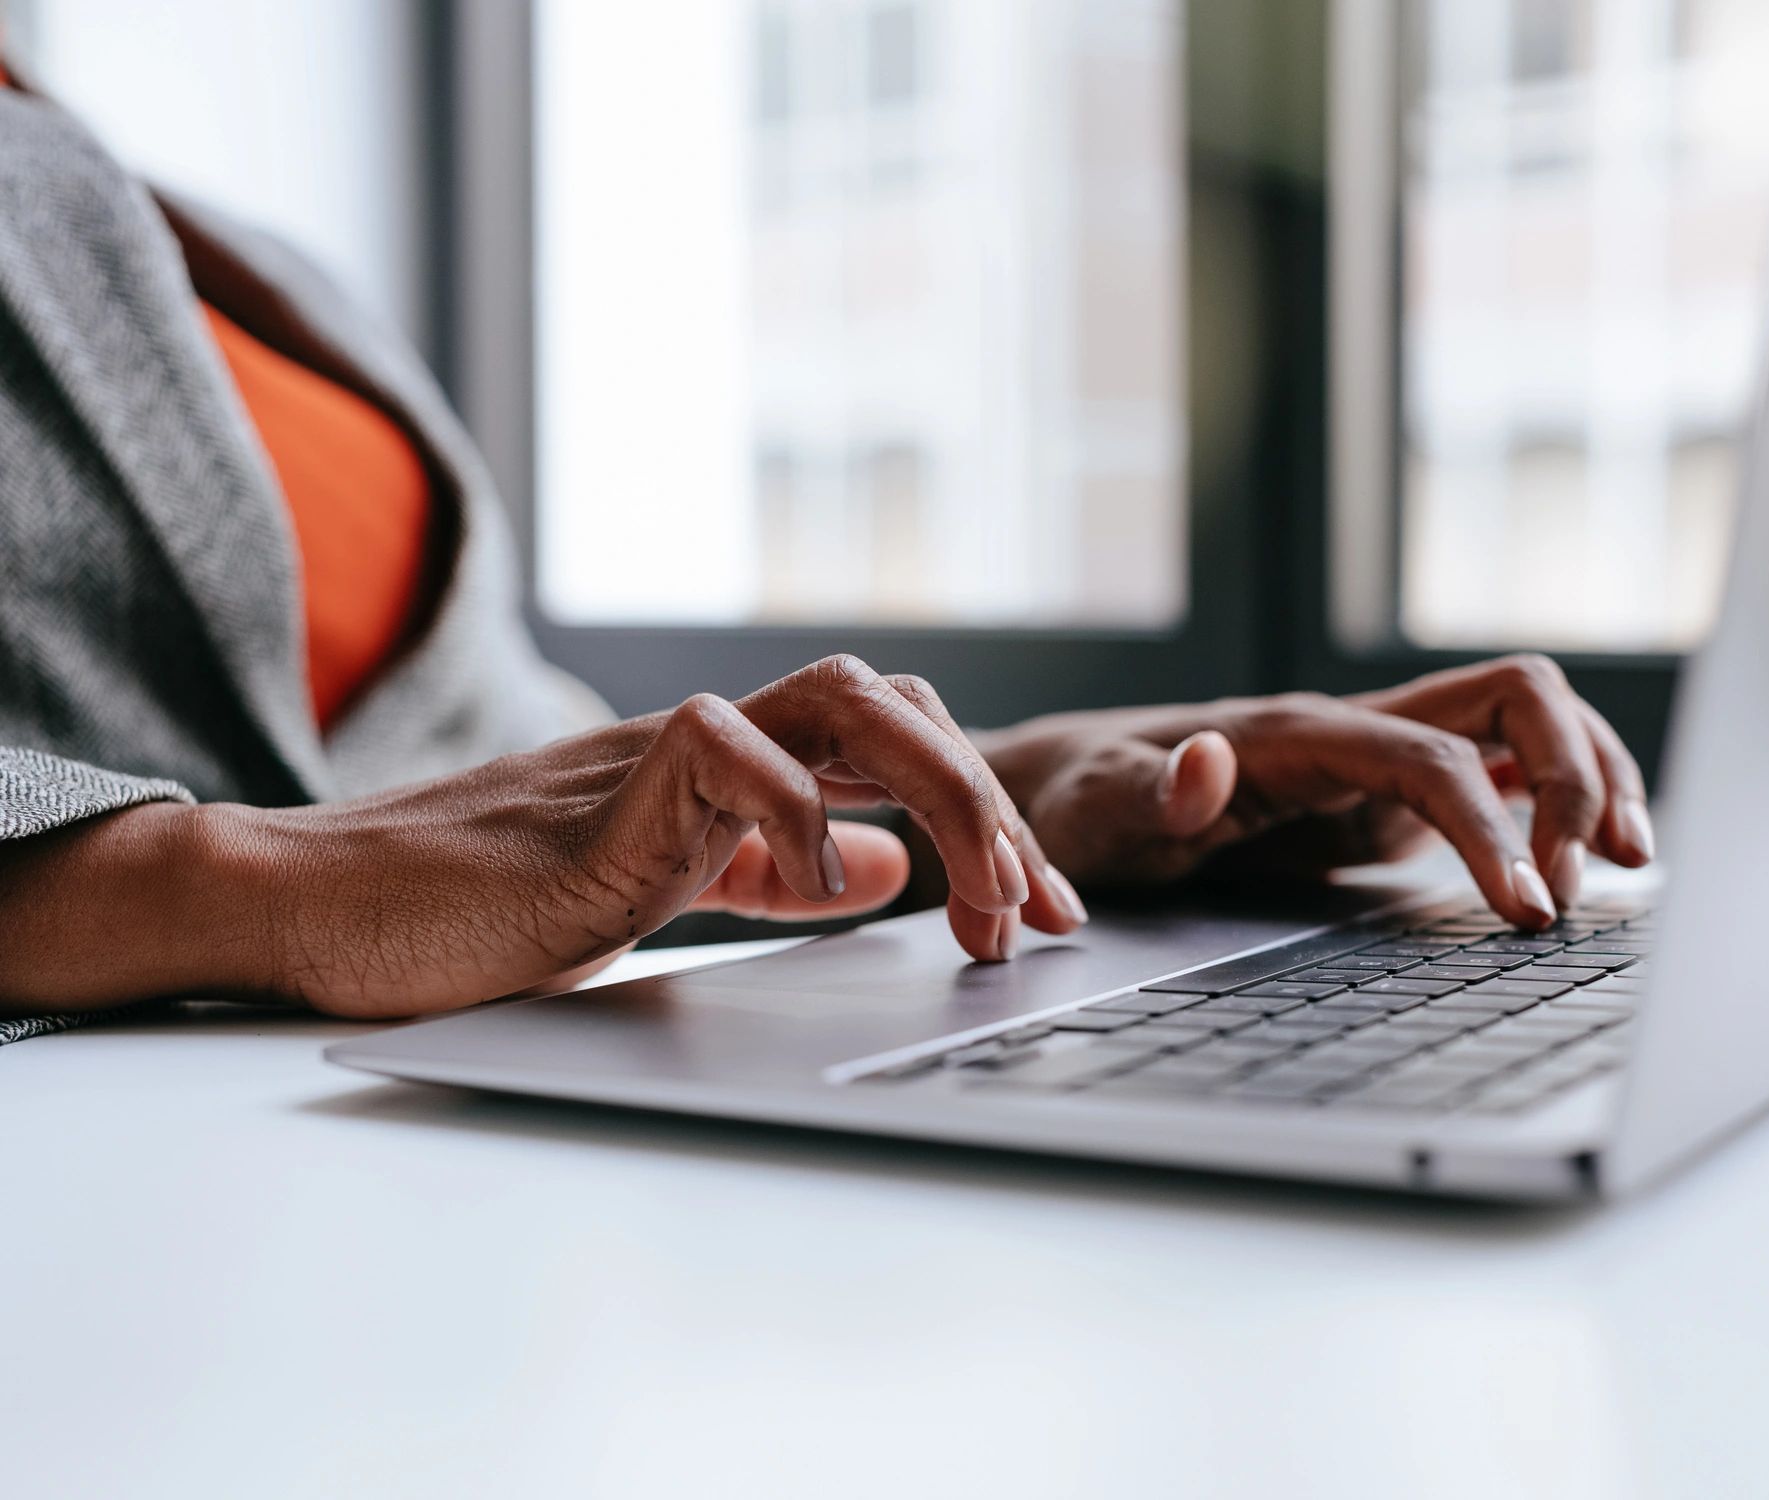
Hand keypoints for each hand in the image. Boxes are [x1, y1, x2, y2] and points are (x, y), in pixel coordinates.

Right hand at [0, 657, 1086, 1020]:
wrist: (328, 909)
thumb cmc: (481, 909)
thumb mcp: (669, 895)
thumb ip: (770, 872)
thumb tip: (880, 864)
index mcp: (739, 776)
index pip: (899, 754)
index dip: (992, 820)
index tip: (1047, 917)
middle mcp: (715, 748)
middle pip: (896, 708)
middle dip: (995, 805)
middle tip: (1037, 918)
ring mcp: (660, 758)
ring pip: (842, 701)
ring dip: (939, 792)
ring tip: (976, 899)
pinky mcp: (601, 793)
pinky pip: (724, 747)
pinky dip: (793, 809)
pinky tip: (815, 880)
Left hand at [978, 655, 1653, 928]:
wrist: (1075, 791)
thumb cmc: (1086, 799)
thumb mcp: (1101, 804)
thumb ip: (1154, 791)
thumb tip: (1209, 761)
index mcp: (1299, 732)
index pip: (1431, 755)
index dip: (1491, 827)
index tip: (1528, 909)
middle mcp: (1356, 727)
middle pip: (1515, 700)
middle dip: (1576, 779)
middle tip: (1588, 886)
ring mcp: (1381, 755)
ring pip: (1525, 724)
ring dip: (1590, 780)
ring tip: (1632, 866)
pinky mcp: (1389, 792)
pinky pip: (1500, 773)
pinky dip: (1559, 802)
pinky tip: (1587, 858)